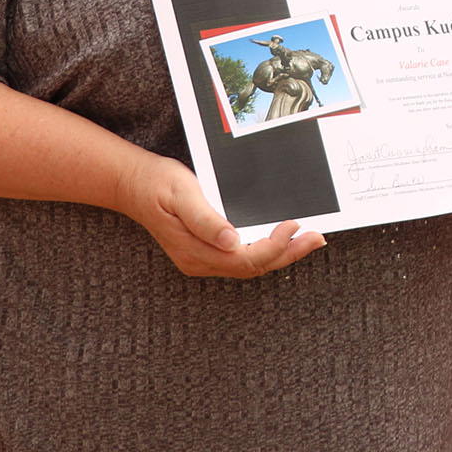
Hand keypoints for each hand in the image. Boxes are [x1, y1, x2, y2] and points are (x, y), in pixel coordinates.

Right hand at [120, 153, 325, 277]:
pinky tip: (281, 240)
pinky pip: (241, 259)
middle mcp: (200, 260)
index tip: (293, 226)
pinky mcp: (205, 251)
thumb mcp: (182, 195)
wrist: (133, 184)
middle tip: (318, 238)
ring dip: (280, 254)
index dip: (274, 246)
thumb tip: (232, 241)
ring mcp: (202, 258)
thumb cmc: (158, 184)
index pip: (245, 259)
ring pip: (249, 265)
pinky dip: (265, 250)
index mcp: (195, 250)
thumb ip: (206, 220)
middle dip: (288, 254)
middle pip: (253, 267)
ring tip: (308, 240)